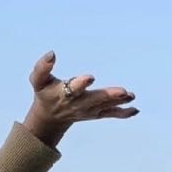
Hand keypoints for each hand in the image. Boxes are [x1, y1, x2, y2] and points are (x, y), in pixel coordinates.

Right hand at [23, 52, 137, 148]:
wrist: (50, 118)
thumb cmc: (44, 92)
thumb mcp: (37, 80)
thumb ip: (42, 68)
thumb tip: (52, 53)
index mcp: (62, 94)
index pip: (72, 89)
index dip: (80, 84)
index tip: (90, 77)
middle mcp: (77, 104)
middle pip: (93, 99)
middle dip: (107, 96)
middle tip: (123, 91)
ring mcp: (88, 110)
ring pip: (104, 106)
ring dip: (118, 102)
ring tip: (131, 95)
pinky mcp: (95, 114)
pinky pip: (110, 114)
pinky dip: (122, 113)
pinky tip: (135, 109)